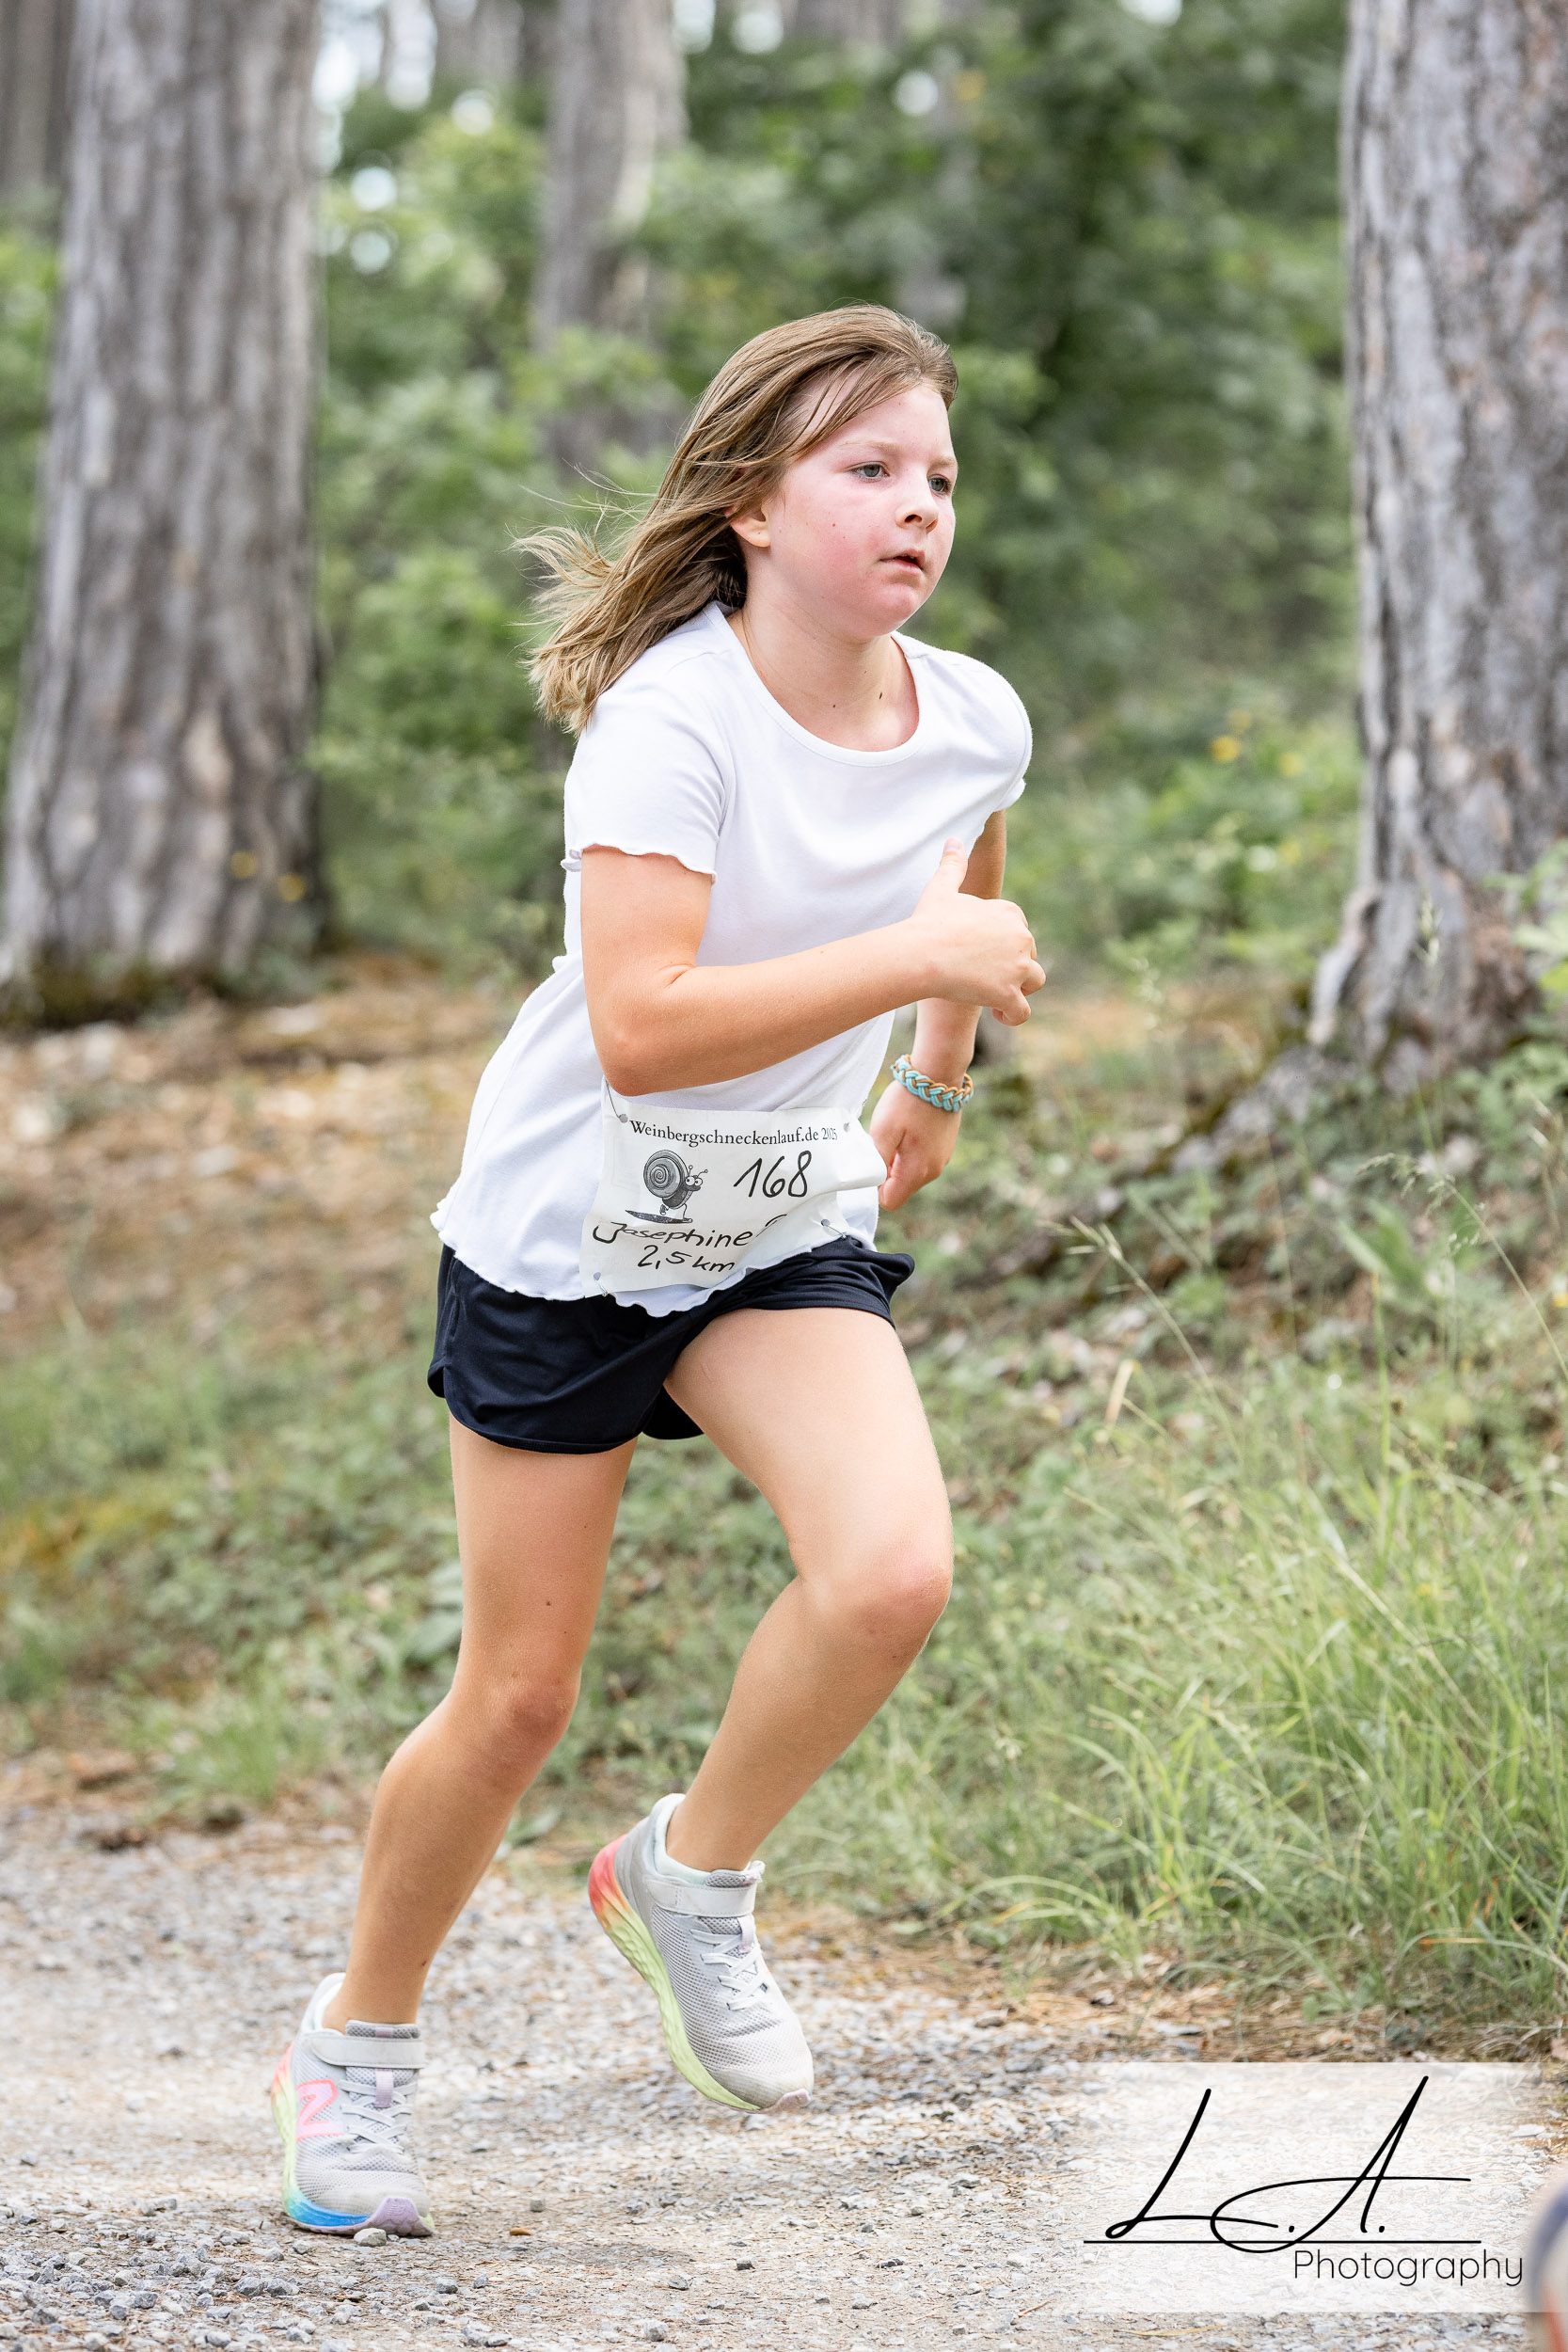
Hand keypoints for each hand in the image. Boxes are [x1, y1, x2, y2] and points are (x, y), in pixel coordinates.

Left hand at [870, 1078, 961, 1210]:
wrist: (938, 1074)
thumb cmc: (908, 1102)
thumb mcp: (882, 1131)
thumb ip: (876, 1161)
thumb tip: (872, 1179)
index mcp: (917, 1171)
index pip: (890, 1200)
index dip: (875, 1187)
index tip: (871, 1163)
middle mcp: (933, 1170)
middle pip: (901, 1187)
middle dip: (886, 1172)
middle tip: (881, 1142)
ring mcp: (941, 1158)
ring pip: (911, 1172)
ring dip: (898, 1159)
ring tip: (896, 1132)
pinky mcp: (944, 1146)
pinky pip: (921, 1159)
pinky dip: (911, 1150)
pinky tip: (909, 1127)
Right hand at [906, 840, 1044, 1023]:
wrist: (921, 955)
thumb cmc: (927, 923)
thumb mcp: (940, 890)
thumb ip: (952, 866)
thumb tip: (954, 840)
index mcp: (1008, 912)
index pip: (1019, 927)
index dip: (1005, 941)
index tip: (983, 950)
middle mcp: (1019, 938)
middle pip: (1029, 953)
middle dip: (1013, 964)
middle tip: (984, 974)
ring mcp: (1016, 967)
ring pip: (1035, 980)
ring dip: (1020, 989)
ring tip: (997, 995)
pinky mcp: (1008, 993)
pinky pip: (1022, 1011)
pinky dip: (1012, 1015)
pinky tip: (996, 1013)